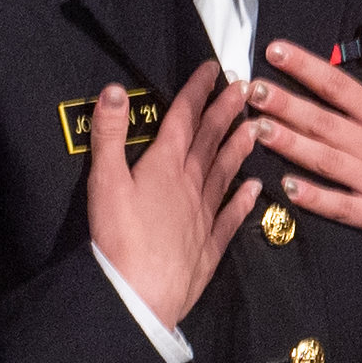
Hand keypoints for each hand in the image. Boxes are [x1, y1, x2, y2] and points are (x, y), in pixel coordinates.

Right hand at [86, 62, 264, 331]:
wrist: (141, 293)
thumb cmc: (118, 236)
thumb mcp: (104, 180)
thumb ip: (110, 134)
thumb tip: (113, 90)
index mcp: (165, 164)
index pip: (184, 117)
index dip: (198, 90)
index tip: (215, 69)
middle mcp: (191, 183)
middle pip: (211, 139)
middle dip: (226, 110)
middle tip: (246, 87)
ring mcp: (205, 214)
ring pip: (227, 171)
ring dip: (240, 146)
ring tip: (255, 126)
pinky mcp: (211, 244)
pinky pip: (232, 215)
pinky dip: (244, 198)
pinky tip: (256, 188)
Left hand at [250, 18, 361, 256]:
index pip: (339, 85)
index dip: (305, 67)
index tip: (275, 52)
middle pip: (324, 120)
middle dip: (285, 104)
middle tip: (251, 90)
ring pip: (326, 160)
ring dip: (290, 144)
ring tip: (258, 128)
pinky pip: (341, 206)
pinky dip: (315, 197)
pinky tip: (288, 187)